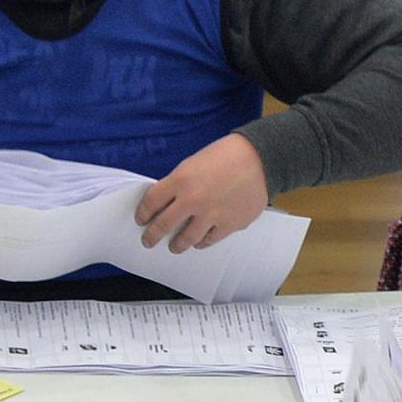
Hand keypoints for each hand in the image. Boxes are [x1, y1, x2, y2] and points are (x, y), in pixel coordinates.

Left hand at [135, 134, 268, 254]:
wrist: (260, 159)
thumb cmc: (226, 155)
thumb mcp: (194, 163)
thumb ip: (179, 184)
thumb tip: (168, 203)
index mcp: (180, 180)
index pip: (151, 203)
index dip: (143, 214)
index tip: (141, 220)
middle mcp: (192, 200)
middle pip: (163, 225)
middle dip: (152, 236)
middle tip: (148, 241)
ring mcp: (211, 215)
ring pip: (186, 239)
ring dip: (177, 245)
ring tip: (175, 246)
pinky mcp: (229, 225)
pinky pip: (209, 240)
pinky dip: (202, 242)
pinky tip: (199, 242)